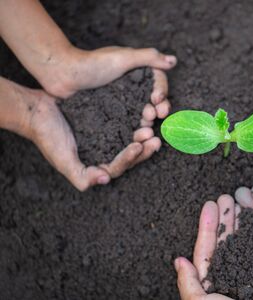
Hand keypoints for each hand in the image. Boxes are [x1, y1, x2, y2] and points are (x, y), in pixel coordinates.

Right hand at [0, 75, 164, 190]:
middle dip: (144, 148)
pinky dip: (136, 115)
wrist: (37, 110)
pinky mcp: (110, 118)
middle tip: (155, 138)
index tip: (138, 146)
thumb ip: (81, 175)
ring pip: (132, 135)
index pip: (119, 166)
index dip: (130, 158)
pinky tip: (145, 108)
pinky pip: (127, 118)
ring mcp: (110, 134)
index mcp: (98, 164)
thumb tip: (105, 181)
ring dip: (143, 131)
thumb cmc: (47, 137)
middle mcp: (107, 151)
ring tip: (151, 123)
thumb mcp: (61, 160)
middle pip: (131, 153)